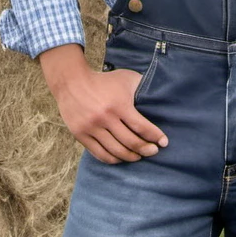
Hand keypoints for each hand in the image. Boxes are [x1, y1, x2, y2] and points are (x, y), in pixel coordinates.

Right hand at [39, 44, 167, 164]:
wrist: (71, 81)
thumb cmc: (103, 80)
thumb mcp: (124, 78)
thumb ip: (141, 86)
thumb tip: (160, 95)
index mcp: (118, 104)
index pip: (141, 126)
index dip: (155, 136)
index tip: (164, 142)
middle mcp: (105, 117)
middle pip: (130, 142)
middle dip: (146, 149)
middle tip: (154, 151)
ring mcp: (91, 127)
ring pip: (115, 151)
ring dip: (130, 157)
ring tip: (139, 156)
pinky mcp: (80, 134)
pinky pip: (99, 154)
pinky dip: (113, 159)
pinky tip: (121, 158)